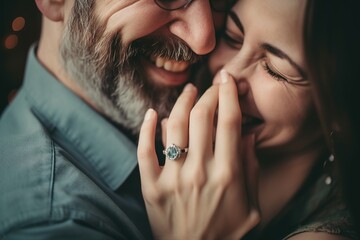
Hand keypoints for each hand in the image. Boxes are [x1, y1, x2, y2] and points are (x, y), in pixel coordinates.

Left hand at [138, 70, 259, 239]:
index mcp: (228, 174)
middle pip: (203, 117)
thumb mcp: (252, 206)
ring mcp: (173, 178)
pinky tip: (151, 113)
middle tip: (211, 85)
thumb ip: (252, 169)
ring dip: (182, 102)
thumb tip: (247, 134)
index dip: (228, 94)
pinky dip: (146, 129)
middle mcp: (200, 171)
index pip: (229, 122)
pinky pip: (144, 151)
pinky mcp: (151, 187)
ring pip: (174, 126)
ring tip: (189, 91)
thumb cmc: (226, 232)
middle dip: (208, 93)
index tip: (227, 79)